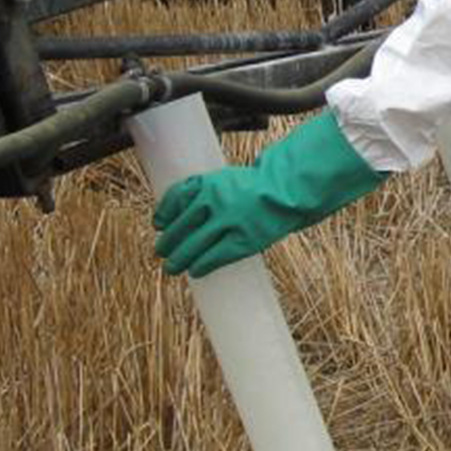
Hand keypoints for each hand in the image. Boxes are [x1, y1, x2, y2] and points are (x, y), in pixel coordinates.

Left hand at [153, 112, 383, 277]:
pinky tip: (196, 270)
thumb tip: (181, 215)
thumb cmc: (259, 186)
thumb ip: (206, 194)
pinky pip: (214, 258)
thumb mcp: (228, 180)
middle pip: (180, 227)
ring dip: (179, 260)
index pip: (176, 199)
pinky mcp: (242, 241)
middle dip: (167, 242)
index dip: (163, 214)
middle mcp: (215, 202)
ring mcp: (228, 222)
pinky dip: (201, 266)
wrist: (291, 191)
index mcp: (210, 183)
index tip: (159, 224)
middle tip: (161, 251)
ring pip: (192, 246)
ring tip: (172, 267)